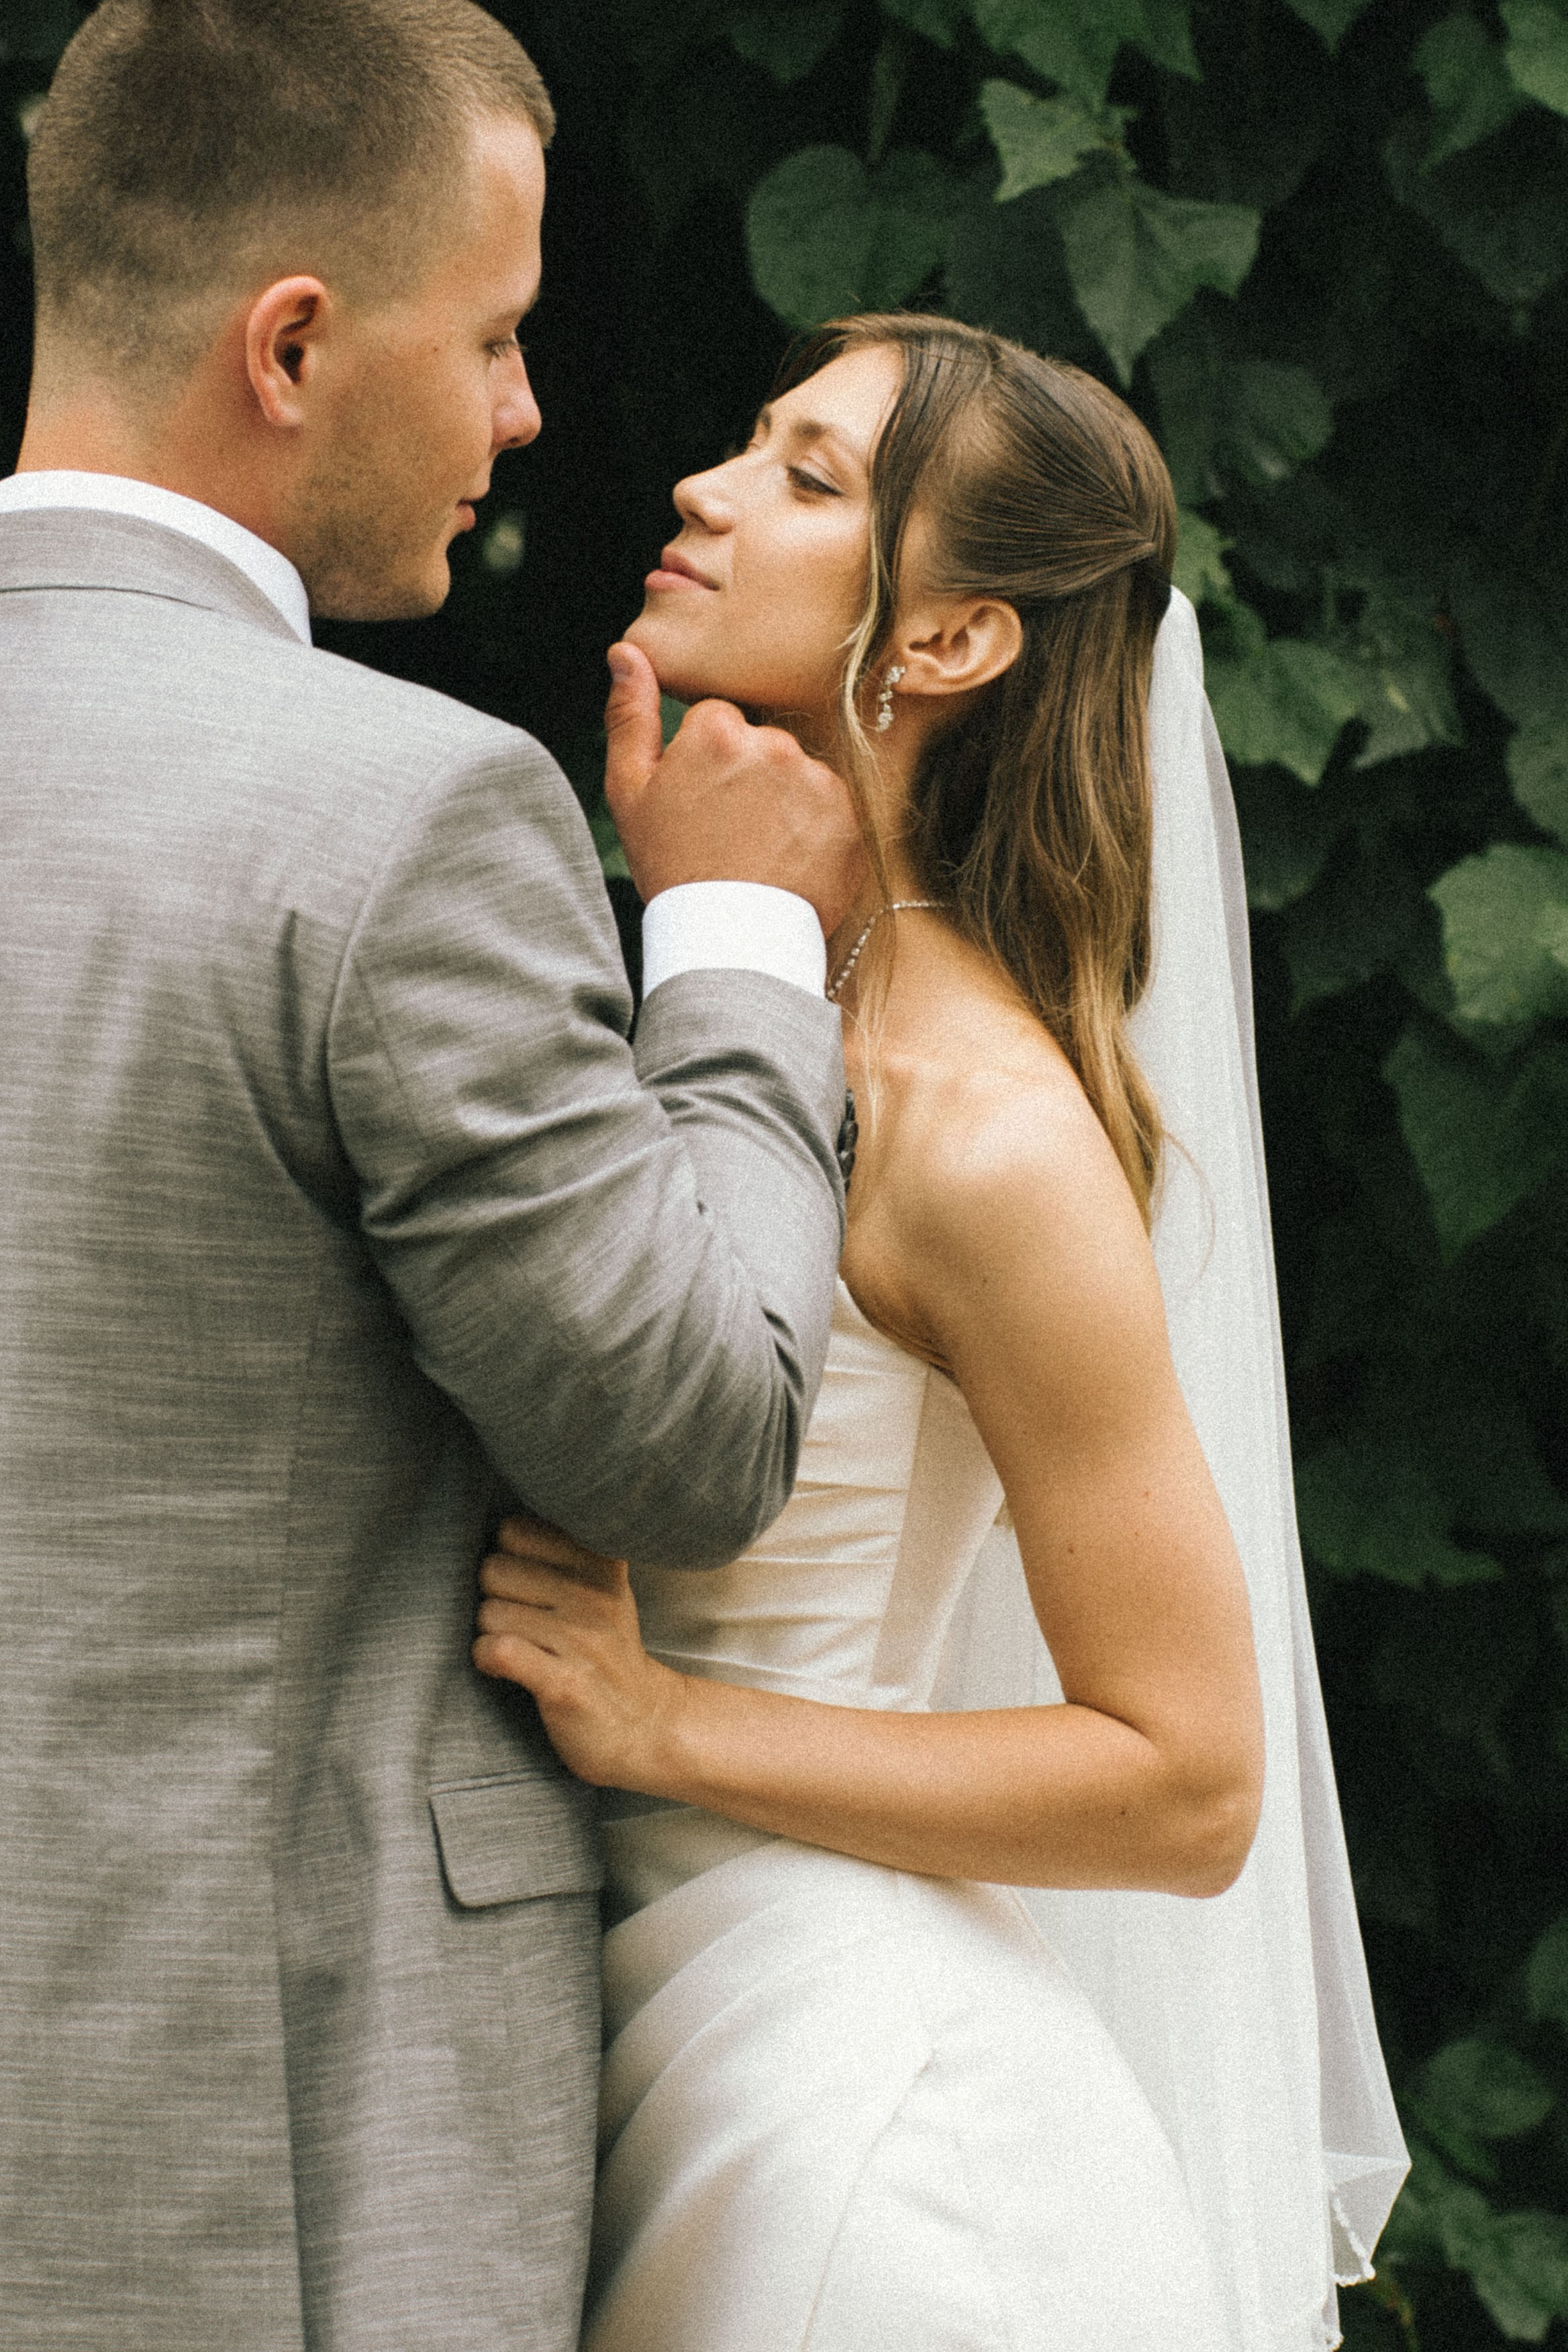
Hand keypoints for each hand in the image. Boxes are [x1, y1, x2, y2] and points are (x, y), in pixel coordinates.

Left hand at [472, 1512, 685, 1790]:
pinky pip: (497, 1650)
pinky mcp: (564, 1684)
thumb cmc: (607, 1653)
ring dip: (489, 1633)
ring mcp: (581, 1640)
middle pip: (494, 1569)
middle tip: (517, 1622)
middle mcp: (593, 1596)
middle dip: (494, 1597)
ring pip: (489, 1612)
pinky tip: (500, 1668)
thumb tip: (507, 1520)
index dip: (507, 1557)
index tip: (523, 1585)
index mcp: (599, 1564)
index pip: (515, 1529)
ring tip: (516, 1648)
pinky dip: (486, 1659)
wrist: (645, 1726)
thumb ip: (567, 1549)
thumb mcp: (604, 1588)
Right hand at [603, 641, 863, 935]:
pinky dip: (812, 828)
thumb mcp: (630, 793)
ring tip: (759, 848)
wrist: (728, 940)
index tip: (700, 802)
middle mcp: (772, 743)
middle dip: (746, 776)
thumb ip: (628, 716)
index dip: (705, 761)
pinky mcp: (848, 813)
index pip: (716, 720)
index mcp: (717, 731)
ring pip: (795, 772)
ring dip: (782, 800)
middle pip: (759, 742)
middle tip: (728, 830)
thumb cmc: (671, 867)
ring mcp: (815, 778)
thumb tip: (625, 651)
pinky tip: (787, 858)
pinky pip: (828, 805)